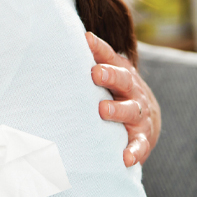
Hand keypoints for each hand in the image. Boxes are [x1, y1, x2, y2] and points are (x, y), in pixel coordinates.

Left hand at [86, 32, 160, 166]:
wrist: (146, 116)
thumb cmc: (112, 90)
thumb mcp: (103, 72)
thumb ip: (84, 60)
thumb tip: (50, 41)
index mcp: (119, 71)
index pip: (109, 56)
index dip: (98, 47)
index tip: (85, 39)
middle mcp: (131, 90)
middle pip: (122, 79)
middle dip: (109, 75)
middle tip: (95, 73)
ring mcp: (138, 113)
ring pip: (130, 110)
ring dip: (117, 110)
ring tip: (103, 110)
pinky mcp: (142, 137)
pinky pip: (140, 144)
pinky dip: (134, 151)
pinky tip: (125, 158)